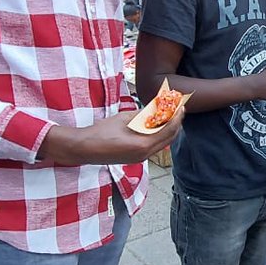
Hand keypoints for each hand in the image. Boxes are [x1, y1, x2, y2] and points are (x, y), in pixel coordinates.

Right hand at [39, 108, 182, 165]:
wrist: (84, 149)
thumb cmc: (100, 132)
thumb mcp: (123, 118)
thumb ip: (143, 114)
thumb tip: (158, 107)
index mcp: (143, 145)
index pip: (167, 131)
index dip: (176, 117)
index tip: (181, 106)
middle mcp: (145, 155)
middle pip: (169, 138)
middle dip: (176, 123)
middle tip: (179, 108)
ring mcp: (141, 158)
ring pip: (162, 143)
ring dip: (168, 129)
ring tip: (170, 114)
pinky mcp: (136, 158)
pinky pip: (154, 146)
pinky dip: (159, 135)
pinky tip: (157, 125)